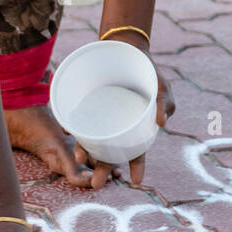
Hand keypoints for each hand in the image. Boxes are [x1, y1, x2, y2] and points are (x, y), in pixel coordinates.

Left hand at [75, 40, 175, 188]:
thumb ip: (164, 103)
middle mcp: (116, 125)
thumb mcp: (161, 85)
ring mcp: (101, 116)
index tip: (134, 182)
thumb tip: (162, 124)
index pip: (136, 151)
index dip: (136, 167)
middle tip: (97, 184)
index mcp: (135, 126)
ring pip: (93, 139)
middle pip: (110, 151)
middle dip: (104, 169)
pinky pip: (79, 118)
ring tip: (79, 157)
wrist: (125, 47)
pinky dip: (72, 124)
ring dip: (86, 150)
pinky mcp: (88, 104)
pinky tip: (67, 129)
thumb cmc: (146, 71)